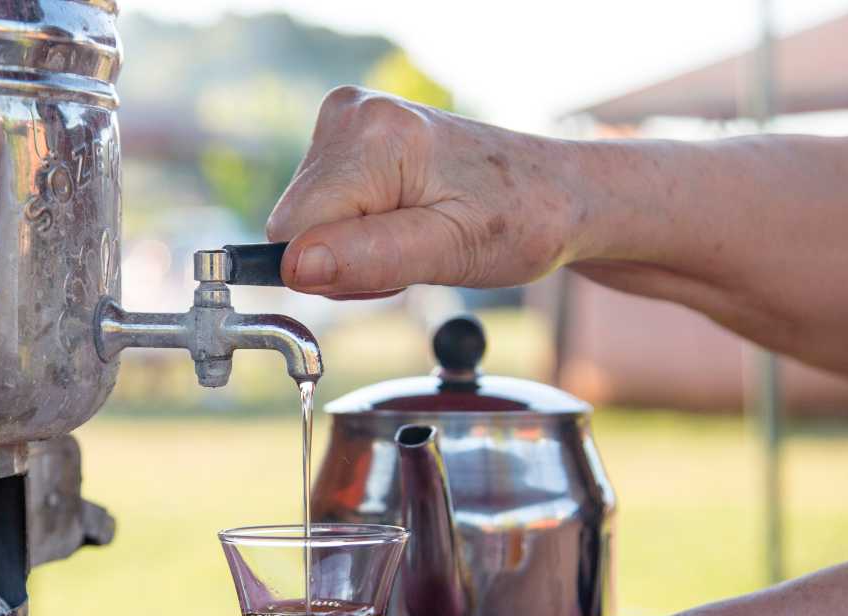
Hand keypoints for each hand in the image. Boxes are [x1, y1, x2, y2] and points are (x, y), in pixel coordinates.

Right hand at [266, 86, 587, 297]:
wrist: (554, 191)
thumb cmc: (520, 219)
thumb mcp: (453, 252)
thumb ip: (372, 258)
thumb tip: (298, 267)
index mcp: (374, 137)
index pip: (293, 231)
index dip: (336, 269)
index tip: (396, 267)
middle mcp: (351, 115)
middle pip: (295, 225)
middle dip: (344, 258)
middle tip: (413, 252)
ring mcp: (349, 120)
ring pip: (306, 221)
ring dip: (354, 248)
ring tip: (417, 235)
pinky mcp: (351, 136)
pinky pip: (323, 206)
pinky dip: (358, 229)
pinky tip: (406, 219)